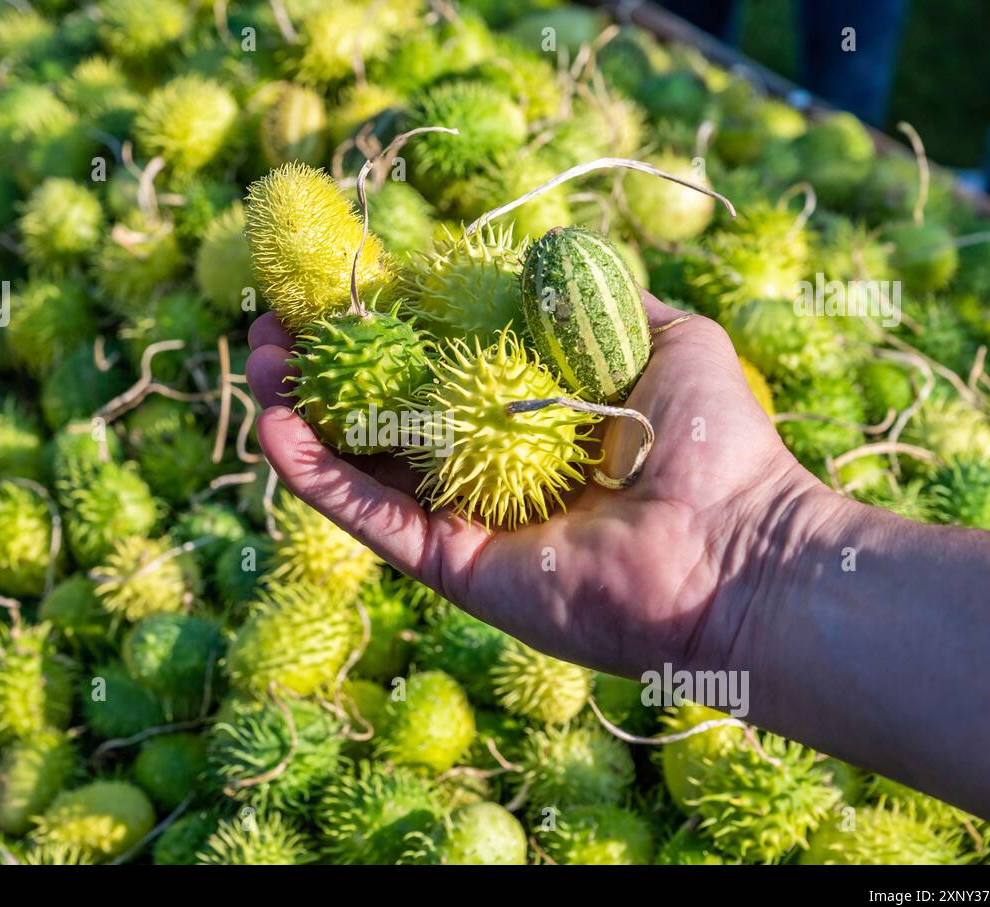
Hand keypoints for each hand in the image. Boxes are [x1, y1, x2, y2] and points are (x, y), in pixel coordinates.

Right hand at [244, 291, 827, 678]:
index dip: (381, 323)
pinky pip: (370, 518)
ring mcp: (464, 519)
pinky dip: (317, 478)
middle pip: (381, 410)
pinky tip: (273, 429)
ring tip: (255, 363)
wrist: (734, 549)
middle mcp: (487, 466)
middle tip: (270, 325)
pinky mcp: (451, 566)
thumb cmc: (713, 442)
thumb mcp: (665, 337)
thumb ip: (597, 299)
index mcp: (529, 414)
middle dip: (323, 366)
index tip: (333, 284)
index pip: (435, 361)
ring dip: (300, 414)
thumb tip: (540, 256)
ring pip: (361, 463)